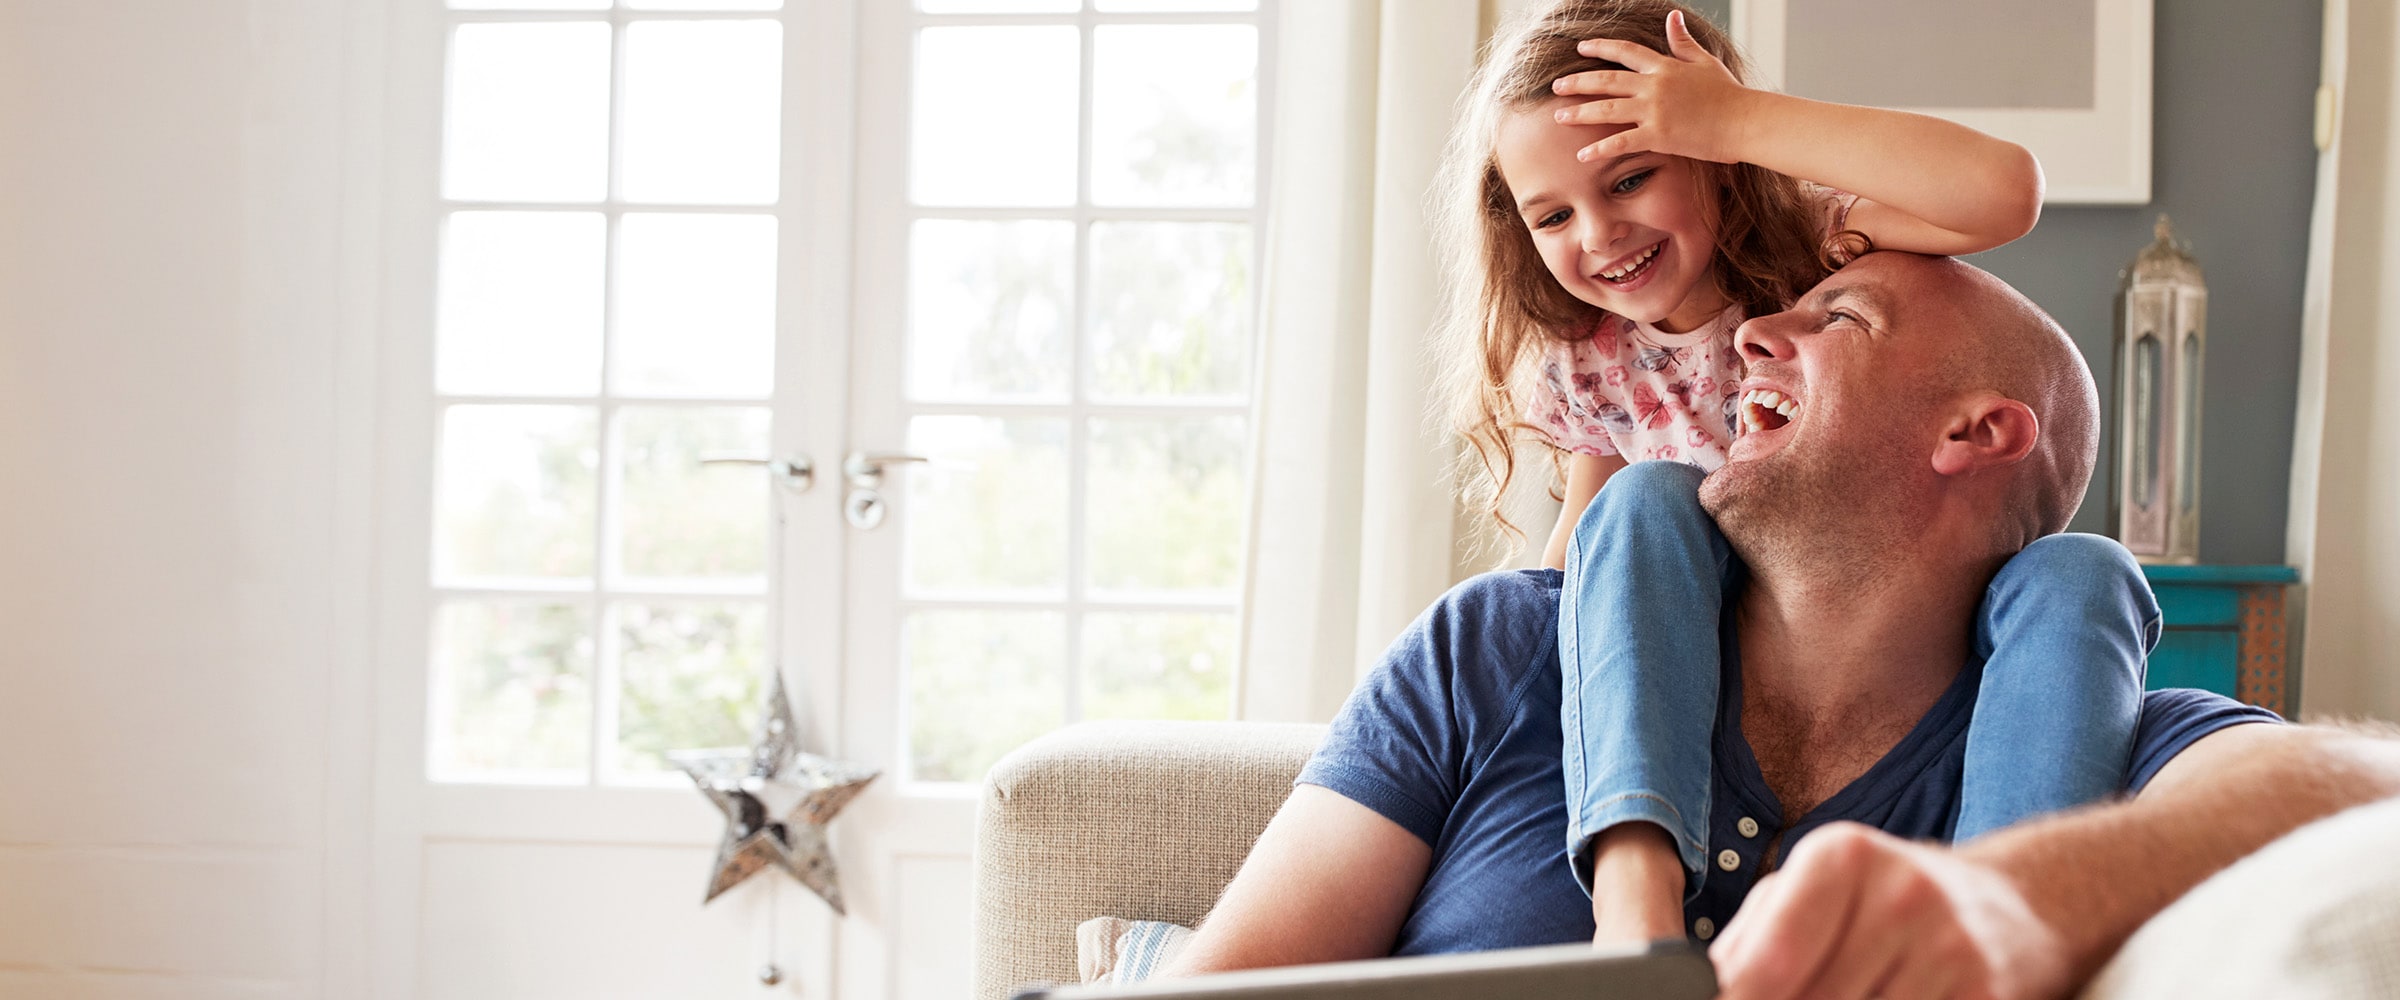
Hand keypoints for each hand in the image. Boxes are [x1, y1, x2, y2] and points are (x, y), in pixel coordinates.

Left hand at [1550, 10, 1763, 164]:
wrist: (1745, 121)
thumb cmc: (1730, 95)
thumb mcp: (1705, 62)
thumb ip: (1683, 42)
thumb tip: (1672, 17)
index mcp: (1665, 66)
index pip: (1625, 52)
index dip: (1600, 47)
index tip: (1580, 48)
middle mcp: (1655, 86)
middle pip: (1607, 80)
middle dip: (1578, 82)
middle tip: (1556, 85)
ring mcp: (1654, 111)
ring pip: (1607, 109)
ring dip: (1580, 112)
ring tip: (1558, 116)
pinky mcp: (1658, 136)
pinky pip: (1620, 143)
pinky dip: (1599, 149)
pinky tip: (1582, 155)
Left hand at [1708, 823, 2074, 999]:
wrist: (2010, 905)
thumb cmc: (1881, 902)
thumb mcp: (1810, 895)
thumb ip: (1748, 944)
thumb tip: (1700, 992)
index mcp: (1842, 856)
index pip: (1769, 965)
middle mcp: (1902, 893)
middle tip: (1790, 999)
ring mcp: (1953, 947)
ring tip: (1843, 995)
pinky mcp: (1990, 992)